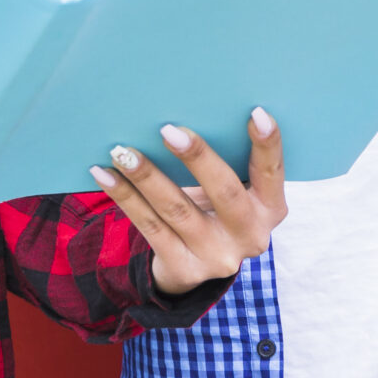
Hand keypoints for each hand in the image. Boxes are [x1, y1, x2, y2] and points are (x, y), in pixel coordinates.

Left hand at [90, 110, 287, 295]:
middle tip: (168, 130)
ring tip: (122, 151)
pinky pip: (149, 226)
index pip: (272, 173)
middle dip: (197, 159)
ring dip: (147, 176)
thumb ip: (225, 161)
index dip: (267, 144)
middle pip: (224, 192)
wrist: (194, 264)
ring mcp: (218, 257)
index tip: (256, 112)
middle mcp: (250, 236)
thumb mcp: (232, 190)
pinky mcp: (185, 269)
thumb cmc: (213, 207)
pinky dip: (125, 197)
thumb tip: (186, 108)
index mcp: (270, 209)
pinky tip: (104, 174)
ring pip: (177, 209)